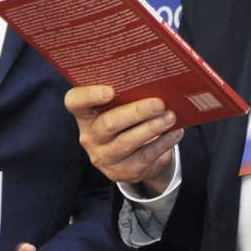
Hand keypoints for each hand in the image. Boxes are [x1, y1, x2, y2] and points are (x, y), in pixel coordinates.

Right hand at [64, 85, 181, 193]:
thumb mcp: (119, 106)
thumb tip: (155, 77)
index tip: (110, 90)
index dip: (89, 95)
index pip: (75, 102)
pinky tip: (176, 132)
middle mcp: (89, 136)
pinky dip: (163, 143)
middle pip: (109, 123)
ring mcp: (103, 157)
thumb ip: (127, 93)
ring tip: (171, 117)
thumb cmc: (126, 119)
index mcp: (85, 114)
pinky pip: (143, 157)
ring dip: (152, 128)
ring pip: (127, 142)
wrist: (132, 156)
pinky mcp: (121, 172)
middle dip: (136, 112)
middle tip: (159, 103)